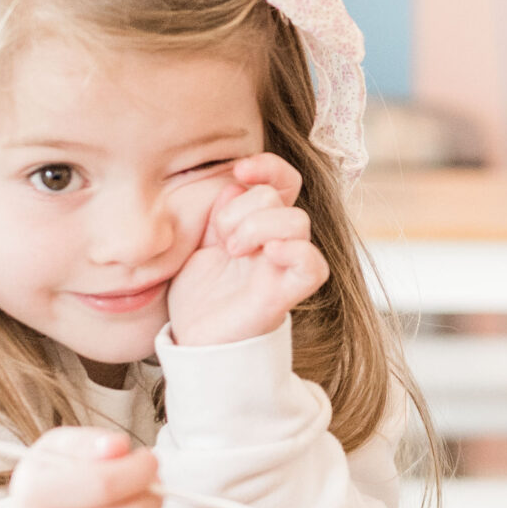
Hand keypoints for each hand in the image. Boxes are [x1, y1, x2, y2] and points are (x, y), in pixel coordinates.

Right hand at [0, 428, 178, 507]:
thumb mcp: (58, 450)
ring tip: (146, 506)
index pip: (105, 484)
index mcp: (35, 495)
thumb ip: (88, 442)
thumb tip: (117, 447)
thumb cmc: (53, 484)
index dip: (140, 468)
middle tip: (149, 484)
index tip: (148, 460)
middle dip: (153, 493)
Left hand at [166, 154, 328, 346]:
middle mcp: (277, 242)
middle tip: (222, 236)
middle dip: (245, 208)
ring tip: (232, 250)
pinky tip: (267, 254)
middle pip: (283, 198)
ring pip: (298, 222)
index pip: (282, 181)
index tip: (239, 169)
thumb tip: (232, 184)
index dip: (268, 167)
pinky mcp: (285, 293)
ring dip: (258, 226)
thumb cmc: (198, 295)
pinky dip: (294, 251)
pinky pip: (313, 266)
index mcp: (259, 225)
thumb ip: (216, 212)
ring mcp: (284, 267)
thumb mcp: (197, 242)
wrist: (193, 340)